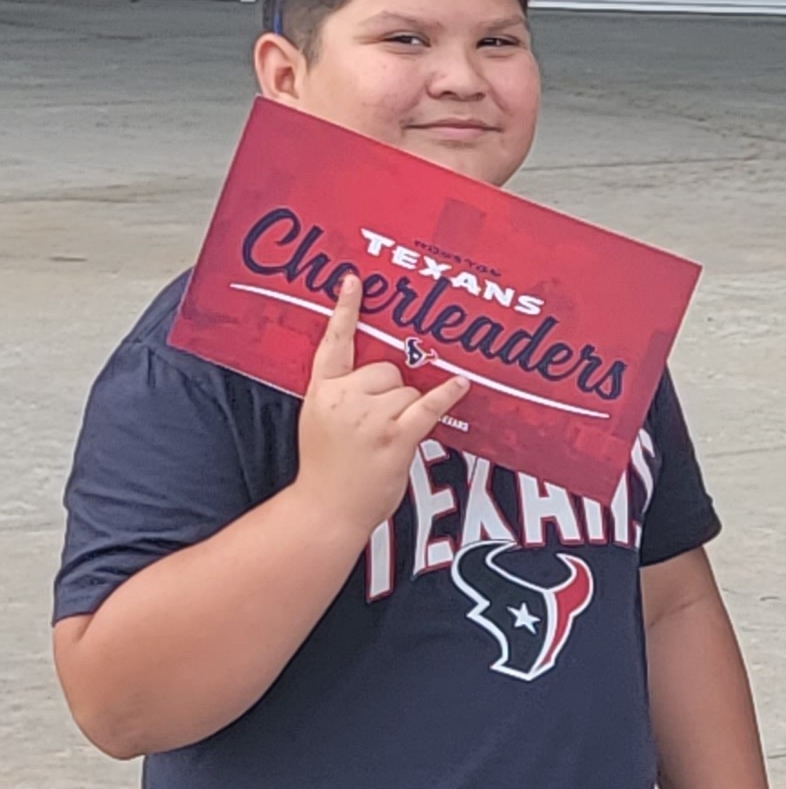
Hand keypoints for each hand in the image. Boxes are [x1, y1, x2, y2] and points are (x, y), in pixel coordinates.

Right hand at [294, 275, 469, 540]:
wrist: (326, 508)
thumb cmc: (329, 467)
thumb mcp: (321, 420)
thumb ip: (343, 393)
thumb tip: (383, 376)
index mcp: (322, 390)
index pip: (333, 341)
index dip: (344, 310)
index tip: (353, 280)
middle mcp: (344, 398)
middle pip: (387, 369)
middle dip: (393, 391)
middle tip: (378, 424)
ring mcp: (369, 418)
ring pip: (408, 389)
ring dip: (407, 410)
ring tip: (386, 439)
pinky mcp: (393, 437)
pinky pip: (427, 406)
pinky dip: (446, 395)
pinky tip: (461, 384)